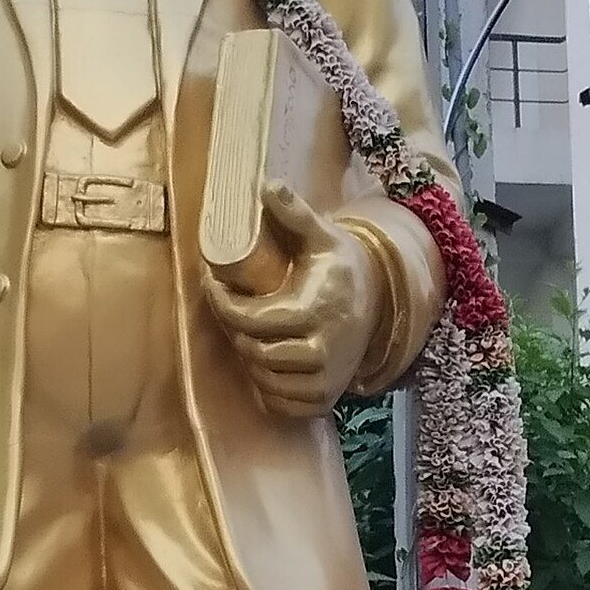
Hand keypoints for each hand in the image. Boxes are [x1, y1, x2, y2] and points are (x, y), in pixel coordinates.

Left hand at [204, 184, 381, 419]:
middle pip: (254, 350)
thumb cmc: (339, 267)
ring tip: (248, 332)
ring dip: (249, 358)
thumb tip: (266, 184)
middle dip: (235, 330)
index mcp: (317, 309)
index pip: (252, 318)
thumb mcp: (321, 236)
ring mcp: (327, 378)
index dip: (222, 303)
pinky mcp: (326, 398)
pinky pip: (281, 404)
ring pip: (264, 379)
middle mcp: (325, 349)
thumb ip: (294, 212)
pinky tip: (266, 362)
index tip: (211, 283)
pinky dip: (267, 389)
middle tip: (230, 309)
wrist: (378, 302)